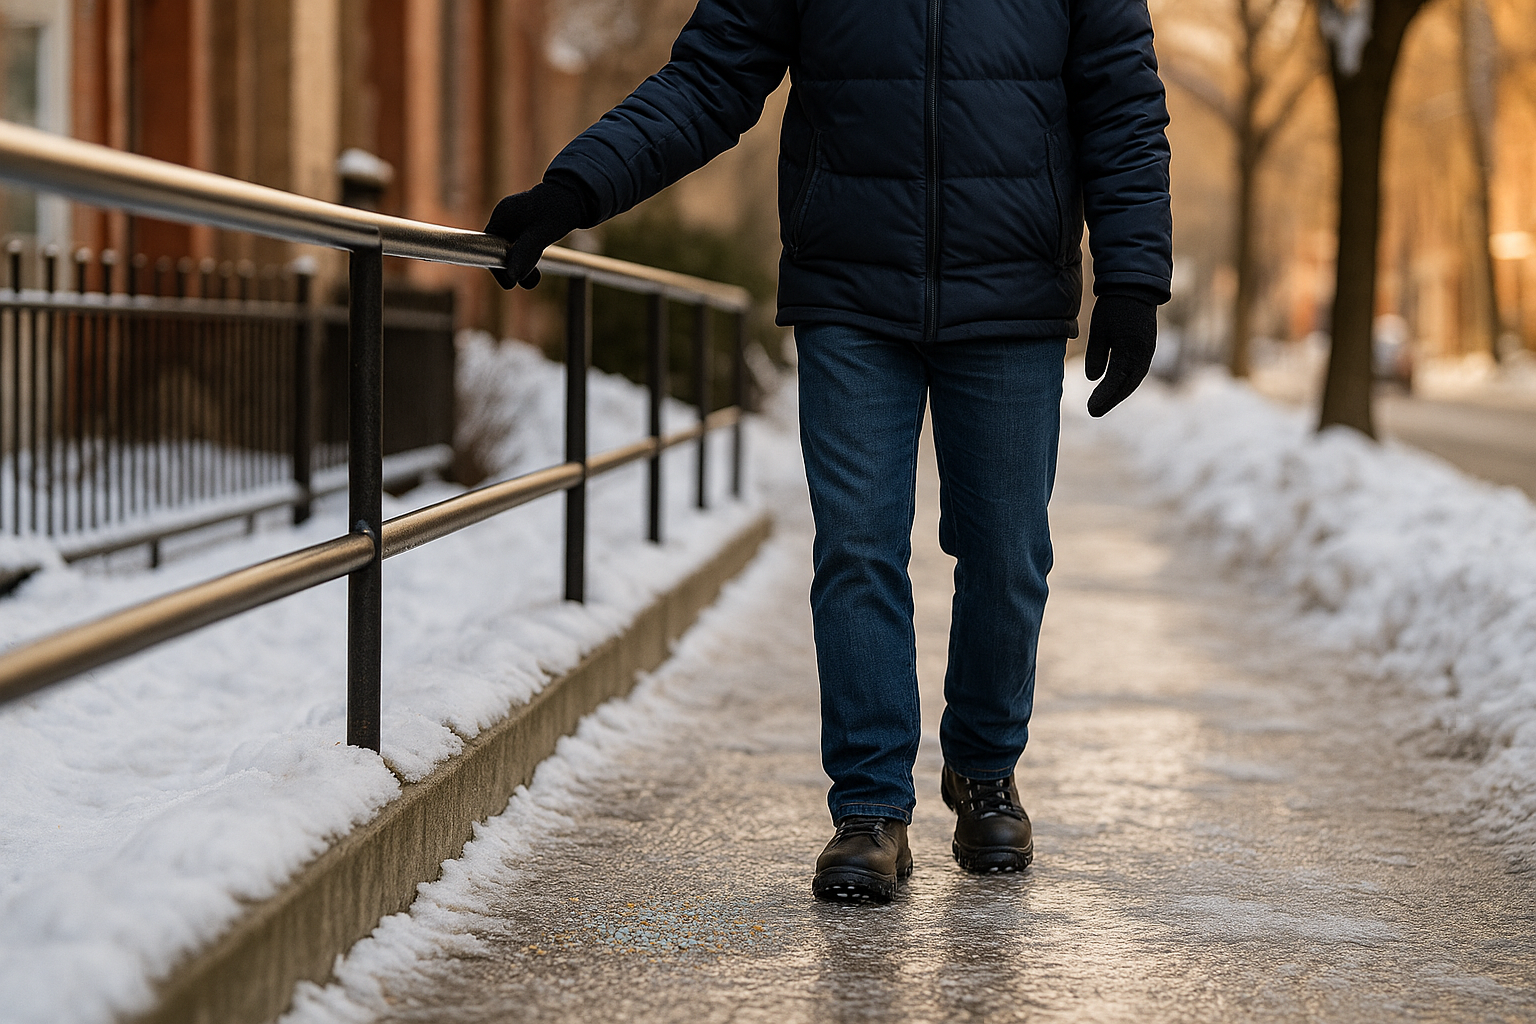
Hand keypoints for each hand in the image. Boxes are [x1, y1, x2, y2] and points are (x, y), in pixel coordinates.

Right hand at [483, 181, 587, 289]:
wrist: (576, 195)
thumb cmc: (559, 211)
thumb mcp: (542, 235)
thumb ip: (525, 255)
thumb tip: (510, 279)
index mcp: (502, 215)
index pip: (487, 247)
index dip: (497, 266)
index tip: (512, 282)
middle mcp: (504, 218)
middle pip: (498, 251)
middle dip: (513, 267)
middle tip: (533, 279)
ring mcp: (513, 222)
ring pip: (510, 251)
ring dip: (523, 265)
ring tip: (536, 277)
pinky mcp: (524, 226)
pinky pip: (519, 247)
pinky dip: (528, 258)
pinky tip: (538, 266)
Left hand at [1084, 293, 1156, 416]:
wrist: (1134, 288)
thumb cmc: (1112, 308)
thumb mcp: (1099, 331)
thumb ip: (1096, 356)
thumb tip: (1093, 378)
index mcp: (1129, 350)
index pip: (1115, 381)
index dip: (1103, 397)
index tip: (1090, 409)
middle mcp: (1143, 354)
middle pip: (1127, 385)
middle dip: (1111, 400)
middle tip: (1094, 411)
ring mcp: (1148, 351)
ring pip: (1134, 380)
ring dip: (1119, 393)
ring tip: (1103, 404)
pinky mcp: (1147, 348)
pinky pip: (1137, 371)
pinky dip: (1126, 382)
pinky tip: (1116, 387)